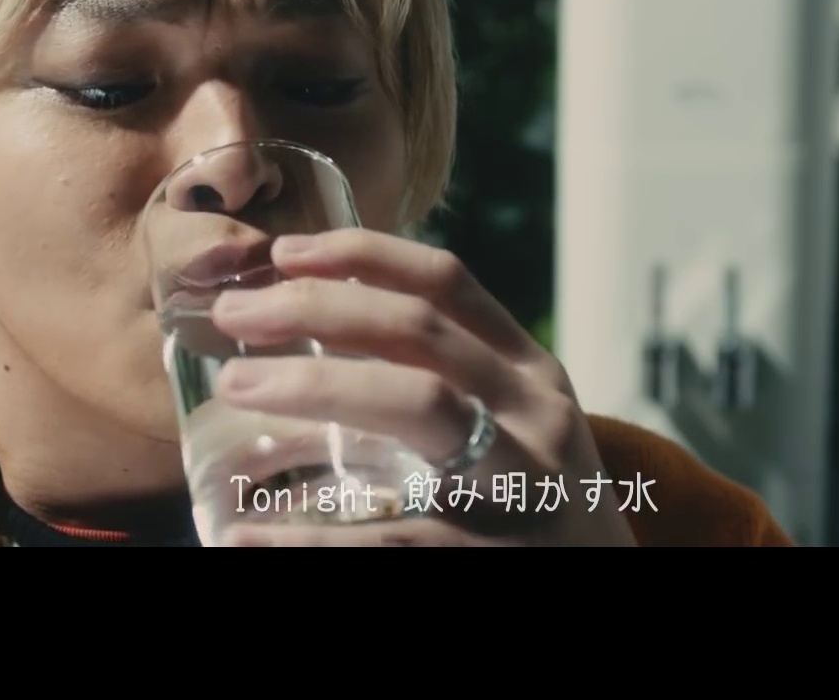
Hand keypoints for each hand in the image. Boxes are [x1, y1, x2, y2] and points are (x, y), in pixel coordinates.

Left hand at [207, 229, 638, 545]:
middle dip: (318, 311)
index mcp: (530, 374)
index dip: (363, 255)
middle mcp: (536, 416)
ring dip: (314, 385)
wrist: (605, 586)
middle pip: (421, 334)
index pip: (447, 284)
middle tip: (234, 314)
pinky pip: (397, 536)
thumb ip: (439, 388)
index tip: (285, 251)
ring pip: (420, 406)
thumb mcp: (513, 433)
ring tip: (234, 384)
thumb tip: (297, 350)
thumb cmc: (529, 511)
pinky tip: (249, 534)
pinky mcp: (495, 557)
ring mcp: (524, 485)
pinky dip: (314, 536)